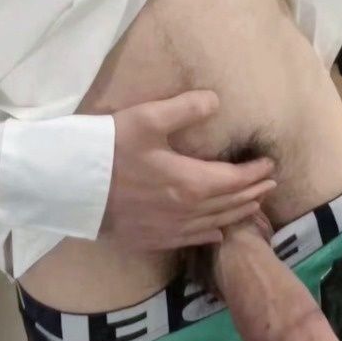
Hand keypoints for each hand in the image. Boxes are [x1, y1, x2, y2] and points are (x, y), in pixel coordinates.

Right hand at [102, 89, 276, 248]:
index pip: (235, 179)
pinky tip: (216, 233)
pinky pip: (192, 240)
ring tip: (253, 204)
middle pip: (230, 203)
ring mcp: (170, 229)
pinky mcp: (152, 239)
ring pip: (215, 223)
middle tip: (269, 184)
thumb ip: (185, 109)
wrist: (71, 186)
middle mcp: (187, 211)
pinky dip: (211, 234)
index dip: (255, 172)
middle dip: (253, 192)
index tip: (269, 164)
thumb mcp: (147, 119)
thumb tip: (216, 100)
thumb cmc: (109, 149)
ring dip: (238, 213)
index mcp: (191, 182)